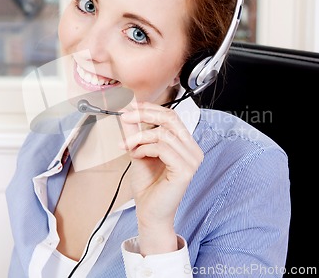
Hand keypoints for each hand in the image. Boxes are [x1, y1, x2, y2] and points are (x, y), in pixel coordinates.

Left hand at [120, 102, 203, 253]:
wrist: (149, 213)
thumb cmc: (148, 186)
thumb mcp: (139, 151)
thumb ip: (136, 132)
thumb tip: (128, 111)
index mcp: (185, 144)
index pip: (171, 116)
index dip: (150, 108)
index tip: (131, 106)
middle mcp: (192, 150)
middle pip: (170, 118)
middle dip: (145, 114)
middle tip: (125, 117)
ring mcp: (192, 160)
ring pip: (163, 133)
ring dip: (139, 137)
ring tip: (128, 147)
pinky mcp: (185, 170)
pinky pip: (163, 148)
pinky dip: (145, 148)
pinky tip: (137, 156)